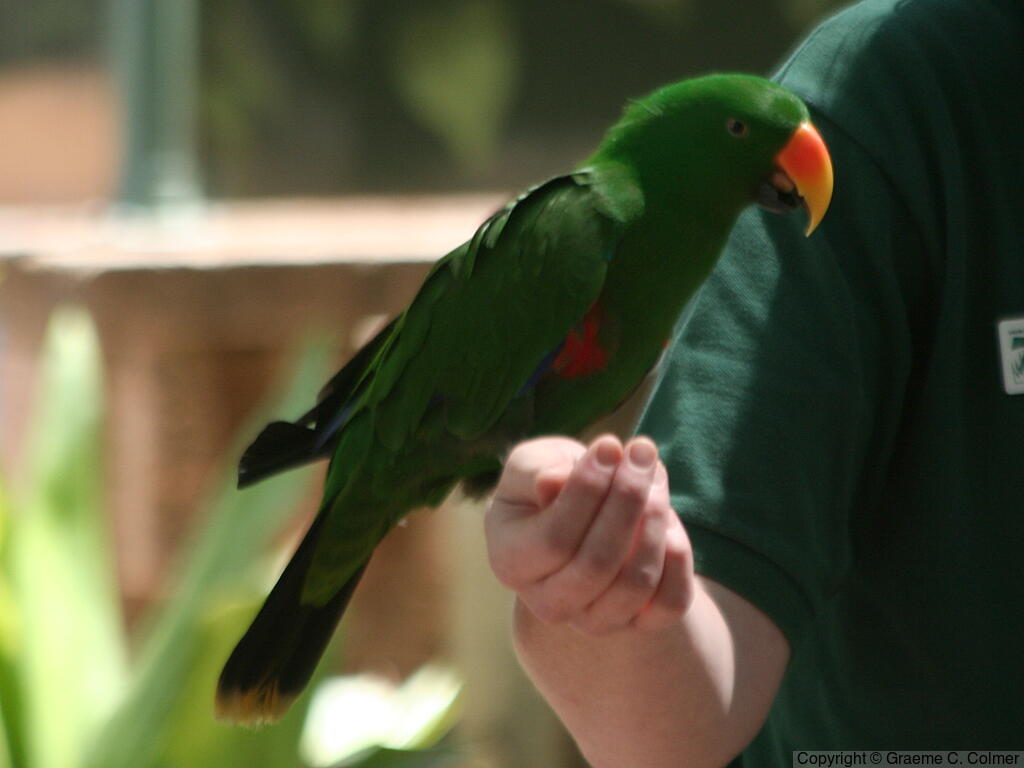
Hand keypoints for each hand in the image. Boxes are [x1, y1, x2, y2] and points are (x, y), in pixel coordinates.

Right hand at [485, 434, 694, 635]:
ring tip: (655, 476)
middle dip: (628, 499)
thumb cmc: (550, 482)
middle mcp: (548, 602)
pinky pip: (670, 603)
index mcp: (510, 561)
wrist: (580, 518)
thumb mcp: (531, 464)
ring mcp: (593, 620)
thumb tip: (556, 482)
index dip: (587, 489)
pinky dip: (678, 557)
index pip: (554, 538)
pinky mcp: (637, 625)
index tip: (610, 444)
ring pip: (635, 583)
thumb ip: (536, 469)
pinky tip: (668, 520)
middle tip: (643, 451)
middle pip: (597, 563)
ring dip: (655, 520)